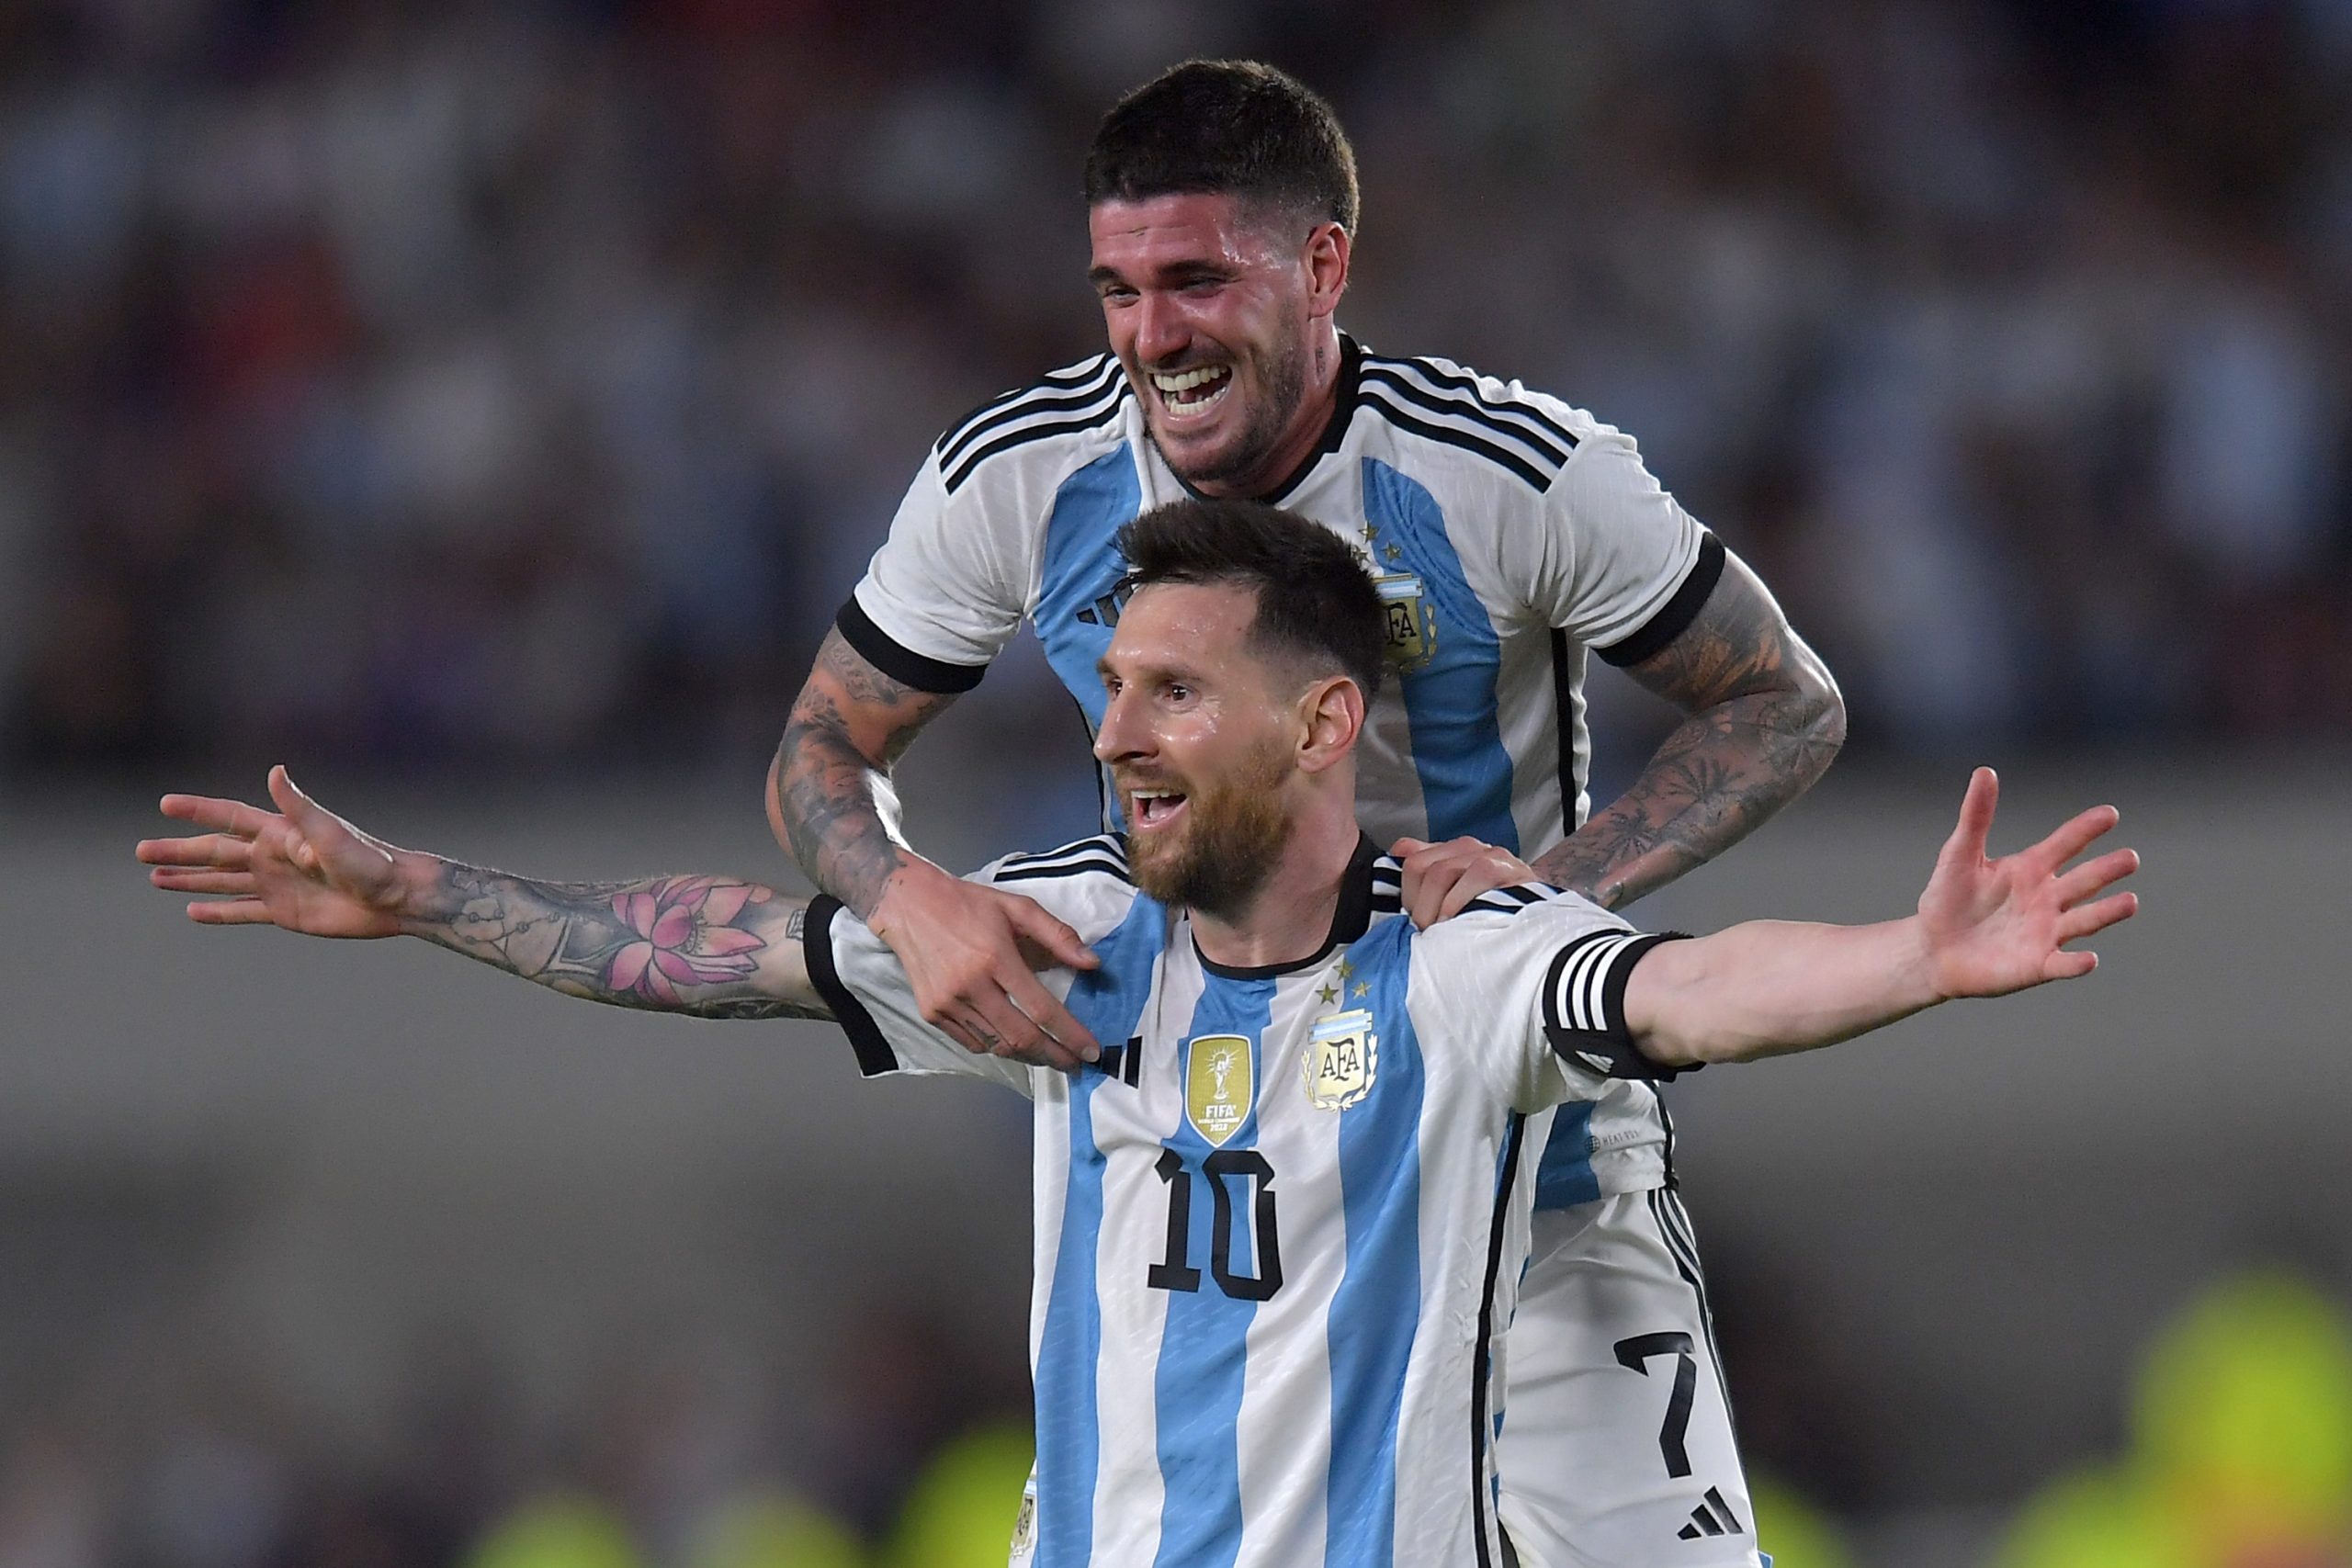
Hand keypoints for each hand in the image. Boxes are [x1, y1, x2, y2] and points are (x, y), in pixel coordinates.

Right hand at [136, 766, 435, 937]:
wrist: (394, 898)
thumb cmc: (367, 861)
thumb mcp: (328, 831)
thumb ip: (297, 806)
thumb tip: (274, 770)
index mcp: (280, 833)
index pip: (230, 817)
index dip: (198, 811)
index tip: (165, 804)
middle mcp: (273, 856)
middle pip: (215, 852)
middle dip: (178, 851)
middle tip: (139, 851)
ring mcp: (276, 884)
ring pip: (222, 881)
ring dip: (188, 879)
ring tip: (155, 877)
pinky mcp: (284, 912)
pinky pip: (242, 911)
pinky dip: (217, 911)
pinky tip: (192, 910)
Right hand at [866, 858, 1101, 1069]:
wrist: (908, 905)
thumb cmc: (968, 904)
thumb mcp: (1017, 907)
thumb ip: (1058, 935)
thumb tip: (1093, 964)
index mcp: (995, 957)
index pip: (1040, 1008)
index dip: (1069, 1034)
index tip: (1090, 1051)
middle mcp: (970, 985)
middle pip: (1020, 1037)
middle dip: (1054, 1056)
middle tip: (1076, 1065)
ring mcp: (948, 1003)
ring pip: (997, 1045)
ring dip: (1029, 1055)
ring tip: (1050, 1056)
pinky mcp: (932, 1013)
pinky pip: (973, 1043)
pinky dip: (997, 1047)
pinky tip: (1013, 1041)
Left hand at [1389, 835, 1538, 927]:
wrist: (1538, 928)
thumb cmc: (1492, 915)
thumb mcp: (1454, 897)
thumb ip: (1427, 871)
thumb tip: (1398, 849)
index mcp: (1452, 852)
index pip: (1410, 860)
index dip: (1407, 894)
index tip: (1416, 921)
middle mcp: (1469, 848)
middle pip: (1419, 867)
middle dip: (1418, 905)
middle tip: (1429, 932)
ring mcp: (1490, 854)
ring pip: (1441, 872)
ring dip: (1435, 909)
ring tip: (1443, 932)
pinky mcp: (1508, 866)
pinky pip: (1475, 874)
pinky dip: (1460, 902)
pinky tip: (1461, 921)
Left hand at [1917, 768, 2139, 999]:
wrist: (1932, 948)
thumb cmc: (1947, 898)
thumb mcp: (1959, 854)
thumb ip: (1976, 816)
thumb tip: (1985, 771)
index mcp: (2032, 869)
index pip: (2066, 844)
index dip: (2086, 829)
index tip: (2110, 813)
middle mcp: (2047, 899)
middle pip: (2085, 881)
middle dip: (2107, 870)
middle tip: (2130, 858)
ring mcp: (2046, 932)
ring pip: (2085, 920)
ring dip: (2108, 912)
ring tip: (2131, 902)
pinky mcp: (2036, 965)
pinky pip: (2061, 965)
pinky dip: (2076, 963)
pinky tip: (2089, 959)